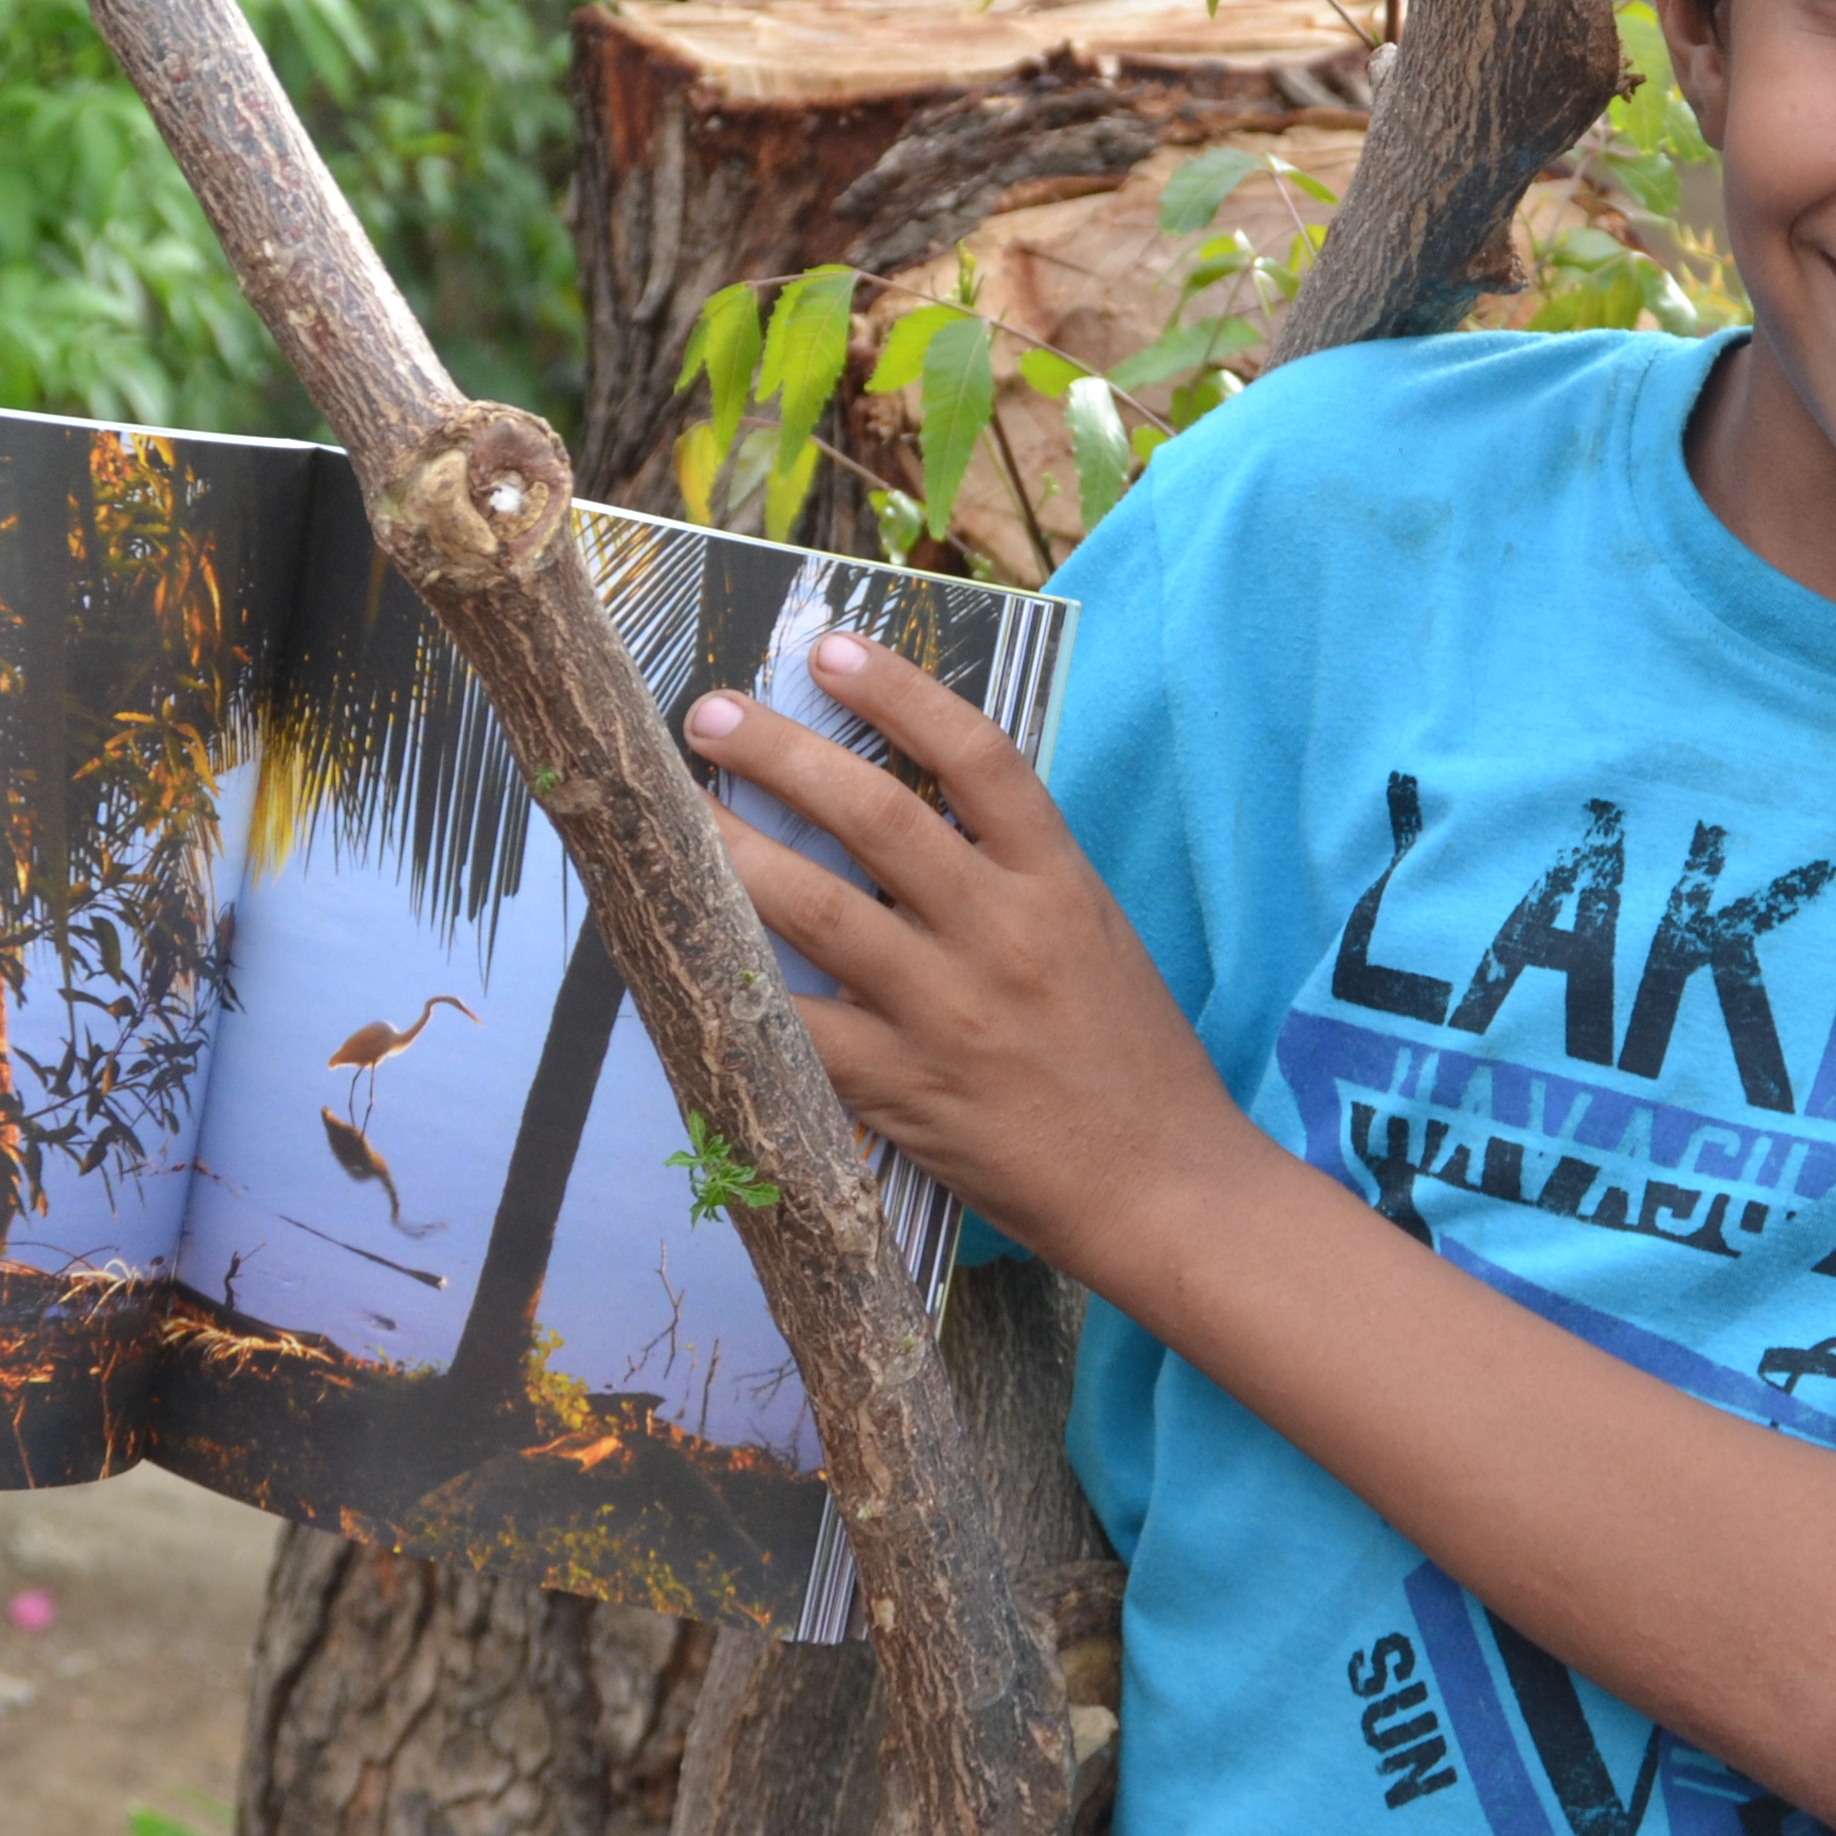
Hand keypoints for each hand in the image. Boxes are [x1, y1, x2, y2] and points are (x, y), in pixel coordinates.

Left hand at [681, 632, 1254, 1272]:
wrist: (1159, 1187)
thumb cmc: (1128, 1055)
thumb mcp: (1092, 931)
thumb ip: (1012, 868)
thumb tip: (903, 796)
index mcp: (1057, 883)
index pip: (976, 757)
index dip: (899, 691)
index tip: (830, 649)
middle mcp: (1000, 935)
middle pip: (875, 817)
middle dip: (783, 755)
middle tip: (711, 714)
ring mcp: (946, 1015)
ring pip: (815, 911)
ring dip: (732, 851)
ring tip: (675, 812)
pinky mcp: (901, 1092)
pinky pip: (796, 1025)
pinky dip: (735, 983)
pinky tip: (682, 947)